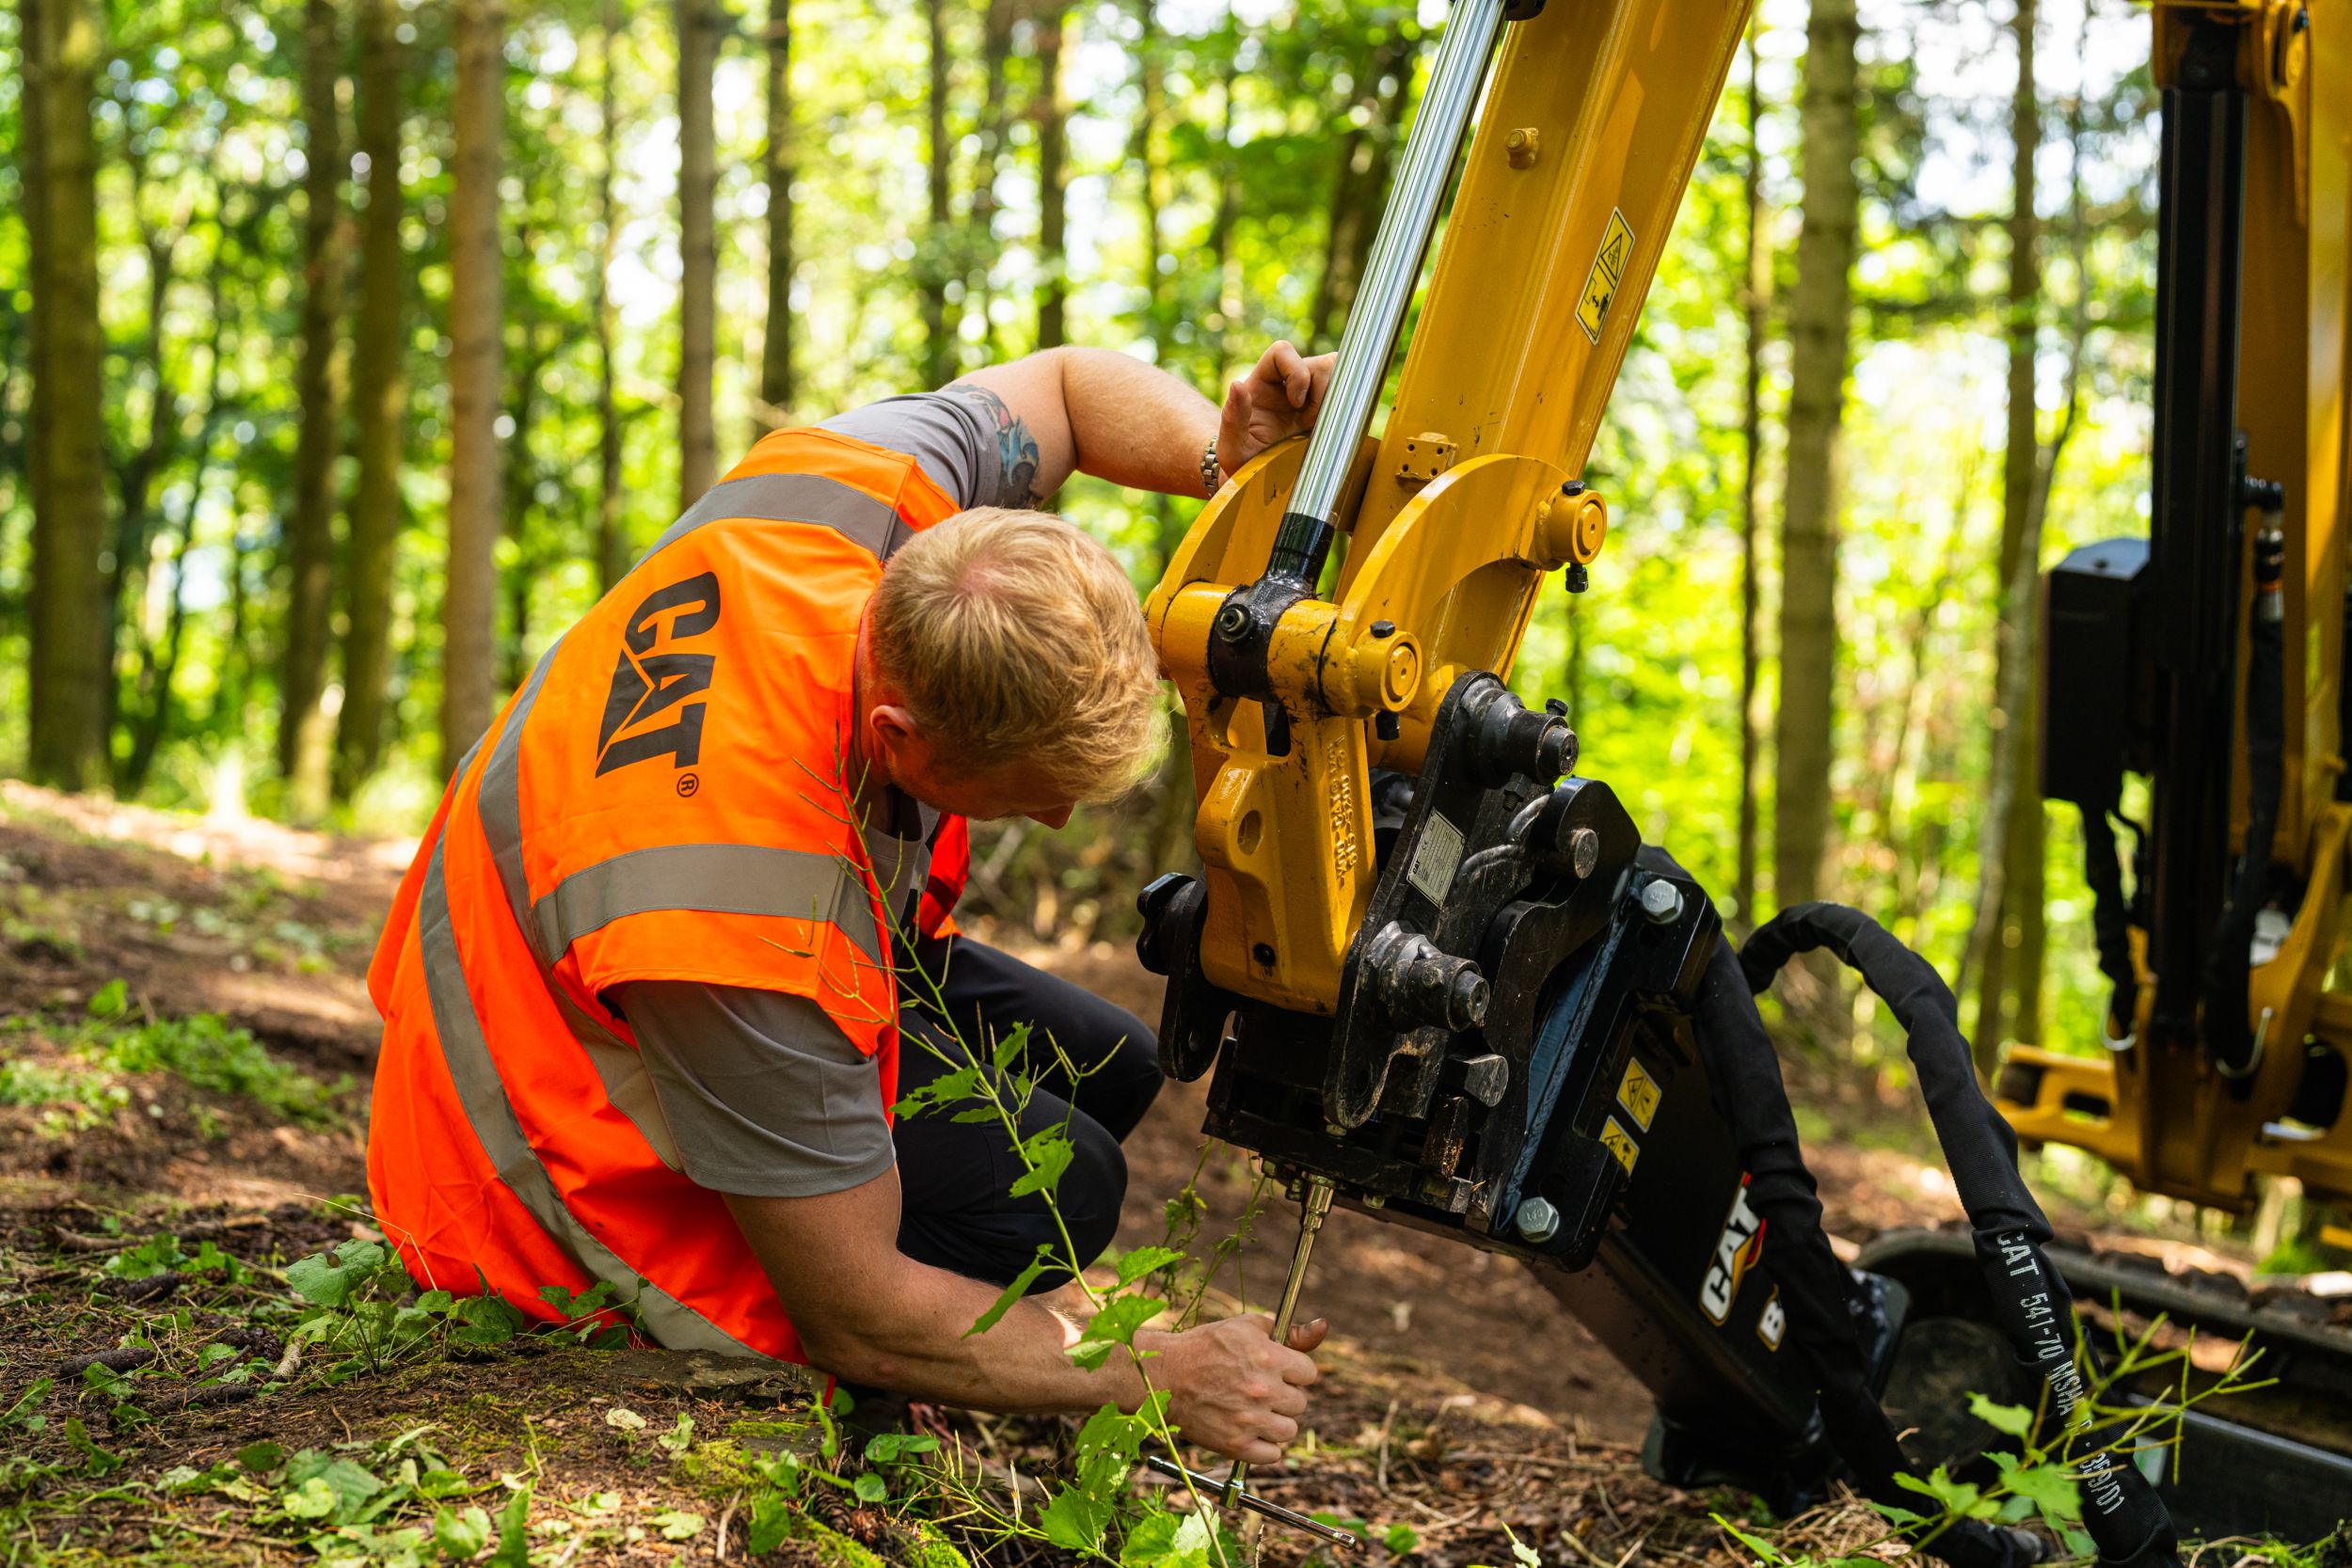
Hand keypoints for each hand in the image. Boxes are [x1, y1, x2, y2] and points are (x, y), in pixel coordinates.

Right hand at [1144, 1313, 1326, 1463]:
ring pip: (1289, 1430)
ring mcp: (1250, 1420)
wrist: (1164, 1376)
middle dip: (1284, 1396)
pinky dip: (1264, 1446)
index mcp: (1269, 1358)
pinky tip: (1250, 1431)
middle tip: (1261, 1391)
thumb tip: (1321, 1326)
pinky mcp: (1236, 1445)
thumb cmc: (1204, 1347)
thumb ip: (1288, 1330)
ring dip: (1276, 1422)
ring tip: (1255, 1412)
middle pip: (1300, 1403)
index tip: (1280, 1373)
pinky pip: (1272, 1454)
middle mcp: (1263, 1391)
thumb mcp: (1245, 1327)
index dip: (1294, 1372)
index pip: (1309, 1373)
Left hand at [1218, 341, 1336, 477]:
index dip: (1295, 370)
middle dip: (1326, 388)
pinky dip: (1346, 413)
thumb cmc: (1240, 464)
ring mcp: (1310, 399)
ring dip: (1338, 401)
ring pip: (1338, 377)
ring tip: (1323, 428)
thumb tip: (1237, 384)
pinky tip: (1332, 433)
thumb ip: (1232, 418)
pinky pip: (1347, 400)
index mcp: (1263, 385)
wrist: (1256, 484)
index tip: (1295, 403)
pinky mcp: (1325, 415)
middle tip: (1315, 420)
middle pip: (1319, 362)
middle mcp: (1288, 386)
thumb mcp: (1231, 448)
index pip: (1282, 352)